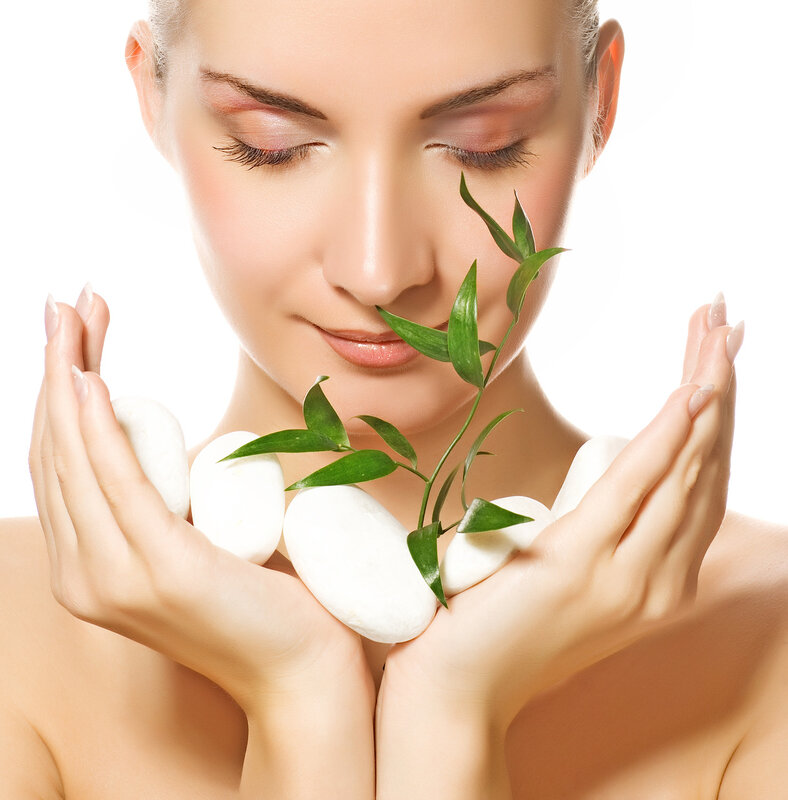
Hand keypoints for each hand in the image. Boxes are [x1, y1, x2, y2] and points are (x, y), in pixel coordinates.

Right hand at [28, 290, 372, 713]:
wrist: (304, 668)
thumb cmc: (263, 599)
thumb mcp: (200, 543)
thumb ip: (166, 506)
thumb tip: (164, 447)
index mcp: (92, 566)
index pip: (62, 462)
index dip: (62, 391)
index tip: (77, 330)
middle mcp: (85, 576)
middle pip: (57, 450)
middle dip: (59, 367)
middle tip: (69, 303)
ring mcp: (115, 578)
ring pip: (75, 458)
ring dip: (69, 378)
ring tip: (72, 316)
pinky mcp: (160, 570)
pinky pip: (116, 483)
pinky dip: (98, 428)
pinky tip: (88, 379)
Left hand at [382, 300, 738, 731]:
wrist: (460, 689)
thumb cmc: (502, 624)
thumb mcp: (564, 572)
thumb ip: (593, 533)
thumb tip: (595, 485)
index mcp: (657, 579)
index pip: (701, 483)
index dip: (716, 418)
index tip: (718, 356)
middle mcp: (659, 581)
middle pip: (704, 465)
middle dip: (719, 385)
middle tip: (725, 318)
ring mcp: (627, 578)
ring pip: (684, 469)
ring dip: (703, 391)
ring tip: (714, 330)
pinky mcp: (583, 566)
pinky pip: (637, 489)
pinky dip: (669, 437)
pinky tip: (691, 394)